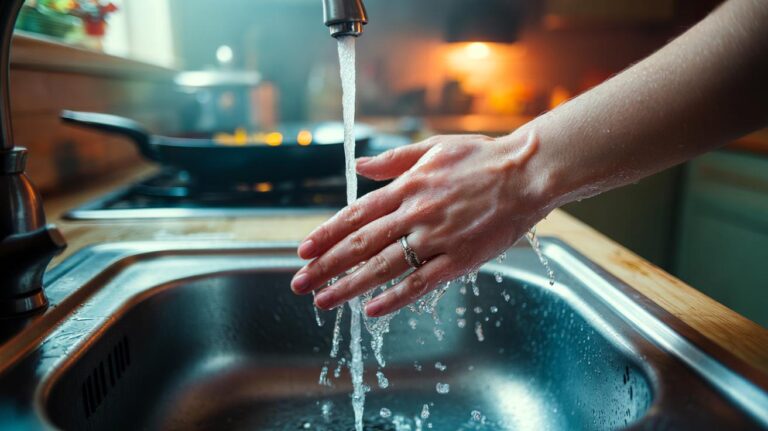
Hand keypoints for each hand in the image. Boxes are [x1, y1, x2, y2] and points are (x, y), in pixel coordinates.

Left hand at [290, 130, 552, 316]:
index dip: (326, 234)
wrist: (527, 172)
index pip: (355, 215)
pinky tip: (371, 310)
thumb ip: (392, 161)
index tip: (303, 250)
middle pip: (361, 244)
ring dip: (349, 285)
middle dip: (326, 265)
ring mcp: (436, 238)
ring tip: (323, 301)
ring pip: (383, 266)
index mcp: (407, 188)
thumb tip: (358, 166)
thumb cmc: (482, 157)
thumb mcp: (432, 147)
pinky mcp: (459, 259)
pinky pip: (421, 282)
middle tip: (299, 283)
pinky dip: (394, 297)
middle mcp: (414, 214)